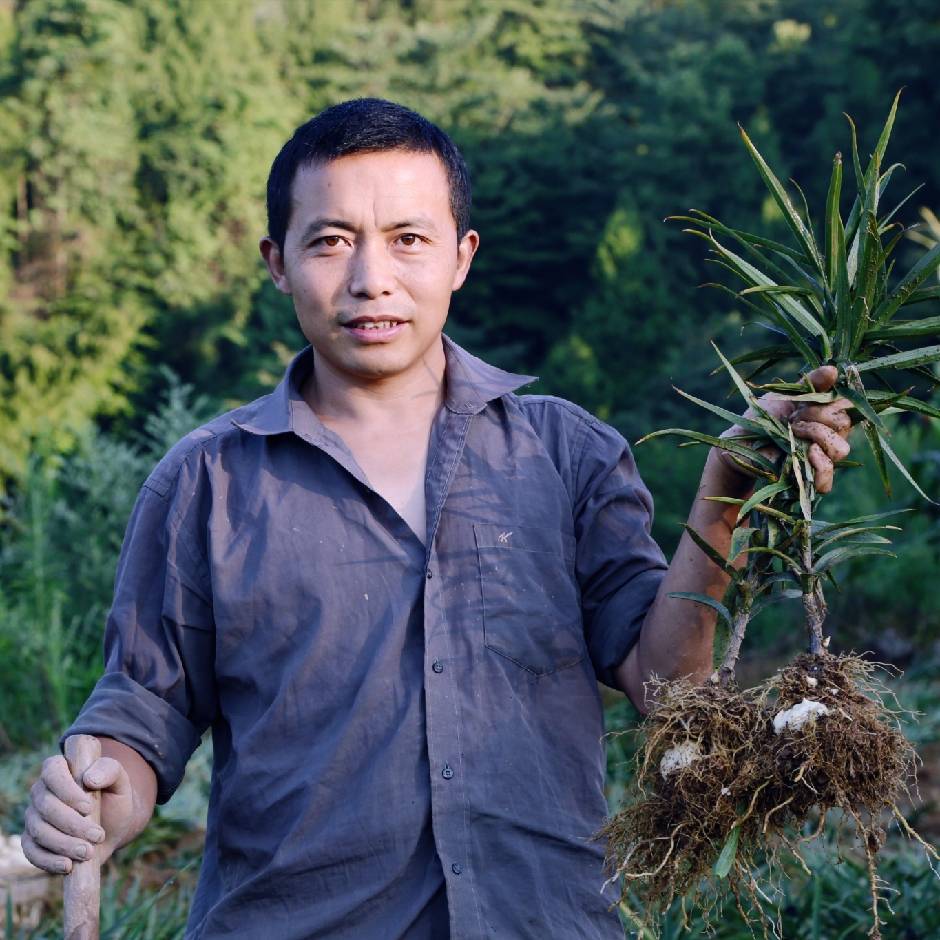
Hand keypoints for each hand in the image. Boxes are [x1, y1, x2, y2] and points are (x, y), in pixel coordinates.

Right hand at [21, 750, 135, 873]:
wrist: (112, 828)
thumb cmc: (114, 799)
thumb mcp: (120, 781)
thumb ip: (110, 770)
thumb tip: (90, 779)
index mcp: (59, 769)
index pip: (52, 771)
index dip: (67, 790)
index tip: (88, 807)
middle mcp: (42, 792)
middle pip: (46, 806)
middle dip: (73, 824)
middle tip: (98, 836)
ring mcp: (34, 817)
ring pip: (39, 831)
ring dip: (65, 844)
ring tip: (89, 852)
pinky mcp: (32, 841)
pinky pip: (32, 852)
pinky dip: (49, 861)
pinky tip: (68, 866)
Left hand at [717, 365, 852, 494]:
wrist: (739, 442)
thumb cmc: (761, 417)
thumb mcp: (784, 396)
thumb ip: (810, 383)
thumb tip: (833, 369)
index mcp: (824, 415)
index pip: (846, 406)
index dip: (828, 403)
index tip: (803, 404)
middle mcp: (827, 436)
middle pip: (844, 424)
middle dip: (818, 417)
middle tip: (793, 421)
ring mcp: (820, 459)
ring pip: (841, 449)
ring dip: (817, 437)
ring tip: (794, 436)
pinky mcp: (808, 479)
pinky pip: (828, 479)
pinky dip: (820, 466)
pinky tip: (807, 455)